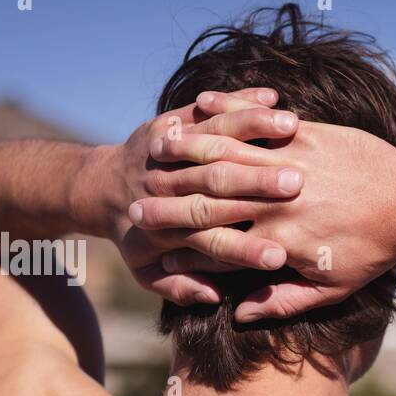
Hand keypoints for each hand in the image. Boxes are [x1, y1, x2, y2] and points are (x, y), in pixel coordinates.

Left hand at [77, 88, 305, 304]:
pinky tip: (273, 99)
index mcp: (171, 230)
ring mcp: (171, 151)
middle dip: (260, 185)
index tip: (279, 258)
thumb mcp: (145, 271)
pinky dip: (239, 101)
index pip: (215, 244)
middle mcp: (172, 187)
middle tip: (298, 186)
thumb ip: (178, 287)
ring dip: (254, 131)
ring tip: (290, 128)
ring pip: (217, 139)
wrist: (97, 188)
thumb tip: (211, 296)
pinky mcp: (173, 123)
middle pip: (222, 187)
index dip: (245, 252)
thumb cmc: (135, 236)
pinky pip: (209, 110)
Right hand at [129, 92, 395, 320]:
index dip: (177, 238)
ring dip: (189, 148)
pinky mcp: (305, 135)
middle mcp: (276, 201)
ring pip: (228, 152)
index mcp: (277, 240)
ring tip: (157, 146)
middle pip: (210, 194)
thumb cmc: (372, 251)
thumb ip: (283, 301)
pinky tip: (201, 108)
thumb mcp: (331, 288)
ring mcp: (289, 162)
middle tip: (133, 197)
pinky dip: (227, 113)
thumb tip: (241, 313)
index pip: (215, 239)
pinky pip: (256, 123)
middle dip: (168, 196)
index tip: (148, 240)